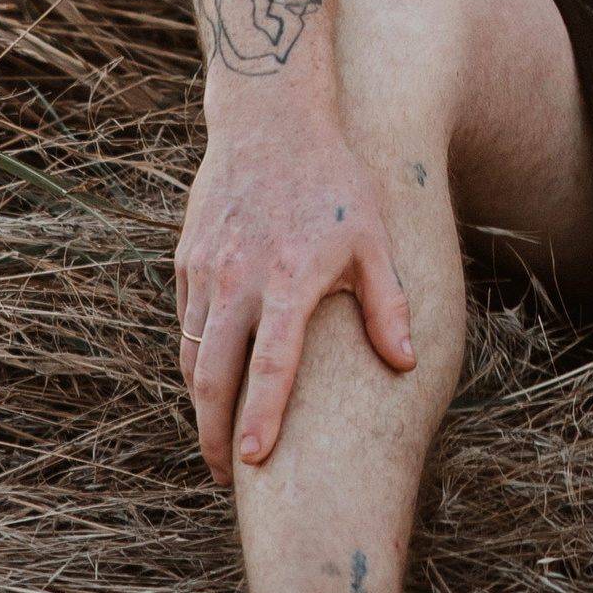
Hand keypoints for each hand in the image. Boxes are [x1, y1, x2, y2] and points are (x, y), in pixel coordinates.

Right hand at [172, 104, 413, 481]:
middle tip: (228, 474)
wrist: (271, 119)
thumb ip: (388, 304)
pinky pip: (186, 323)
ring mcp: (206, 270)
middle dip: (214, 434)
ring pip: (192, 354)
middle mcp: (239, 279)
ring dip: (202, 402)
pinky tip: (213, 379)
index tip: (252, 463)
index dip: (260, 419)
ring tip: (220, 436)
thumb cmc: (334, 181)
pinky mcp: (187, 260)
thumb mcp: (372, 237)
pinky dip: (195, 359)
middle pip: (213, 376)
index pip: (271, 365)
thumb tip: (406, 363)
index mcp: (289, 278)